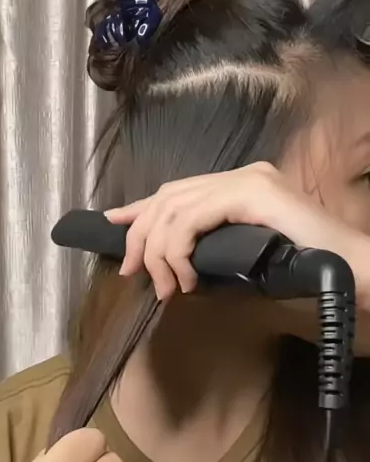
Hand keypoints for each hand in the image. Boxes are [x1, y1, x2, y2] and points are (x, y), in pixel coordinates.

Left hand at [105, 162, 369, 306]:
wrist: (348, 267)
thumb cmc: (305, 269)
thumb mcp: (245, 256)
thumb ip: (213, 249)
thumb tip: (173, 265)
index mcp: (241, 183)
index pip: (178, 190)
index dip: (141, 207)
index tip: (115, 225)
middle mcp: (241, 174)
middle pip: (168, 196)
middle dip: (140, 234)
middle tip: (132, 271)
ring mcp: (247, 180)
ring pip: (174, 208)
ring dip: (158, 252)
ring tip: (166, 287)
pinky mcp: (250, 193)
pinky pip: (191, 219)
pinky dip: (178, 251)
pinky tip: (185, 277)